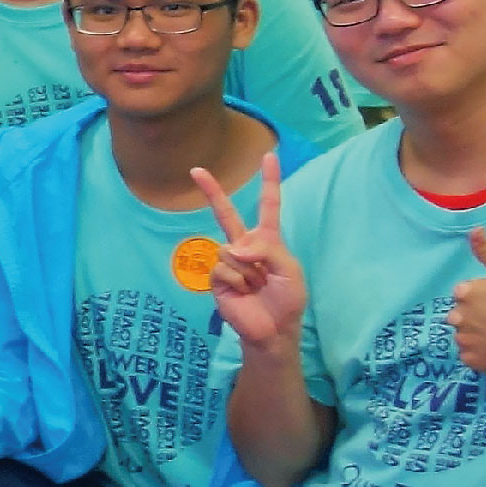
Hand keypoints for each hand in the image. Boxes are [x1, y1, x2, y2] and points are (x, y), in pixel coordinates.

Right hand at [188, 156, 306, 363]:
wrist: (272, 331)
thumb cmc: (286, 299)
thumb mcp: (289, 270)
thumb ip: (267, 249)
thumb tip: (235, 247)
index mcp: (267, 239)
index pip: (269, 205)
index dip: (270, 181)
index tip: (269, 155)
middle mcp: (245, 246)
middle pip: (226, 213)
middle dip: (212, 191)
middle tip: (196, 170)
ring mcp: (229, 261)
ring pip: (230, 250)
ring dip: (247, 270)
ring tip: (256, 286)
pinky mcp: (216, 278)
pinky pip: (223, 268)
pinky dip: (236, 281)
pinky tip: (243, 292)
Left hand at [449, 228, 485, 377]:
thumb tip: (473, 229)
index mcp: (466, 292)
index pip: (464, 294)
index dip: (483, 298)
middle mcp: (458, 316)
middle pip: (461, 314)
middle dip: (476, 315)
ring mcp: (464, 340)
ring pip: (464, 335)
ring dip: (476, 335)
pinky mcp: (471, 361)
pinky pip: (469, 355)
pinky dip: (480, 353)